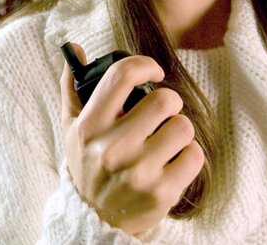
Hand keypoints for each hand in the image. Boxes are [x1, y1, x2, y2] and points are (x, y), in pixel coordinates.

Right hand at [60, 43, 204, 234]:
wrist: (95, 220)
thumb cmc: (87, 165)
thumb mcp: (71, 128)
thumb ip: (72, 86)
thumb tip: (74, 46)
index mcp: (90, 126)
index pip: (122, 75)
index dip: (145, 65)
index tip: (153, 73)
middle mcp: (112, 148)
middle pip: (164, 100)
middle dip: (169, 101)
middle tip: (163, 112)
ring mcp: (138, 172)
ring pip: (183, 126)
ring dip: (179, 128)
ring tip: (166, 137)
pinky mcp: (162, 193)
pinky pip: (195, 155)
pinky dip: (189, 154)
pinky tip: (174, 160)